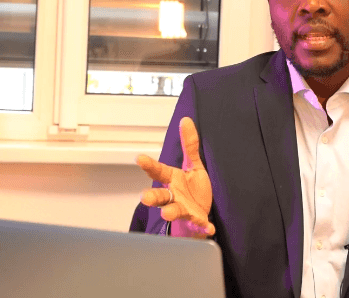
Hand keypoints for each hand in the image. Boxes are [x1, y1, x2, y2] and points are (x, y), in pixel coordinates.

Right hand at [136, 117, 214, 237]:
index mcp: (173, 180)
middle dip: (151, 197)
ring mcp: (184, 209)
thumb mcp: (193, 165)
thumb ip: (189, 145)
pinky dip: (203, 227)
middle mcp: (174, 196)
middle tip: (144, 197)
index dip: (149, 165)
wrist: (201, 213)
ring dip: (170, 212)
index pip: (159, 171)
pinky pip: (199, 224)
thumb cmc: (193, 189)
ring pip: (174, 211)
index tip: (139, 158)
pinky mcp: (196, 220)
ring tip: (166, 214)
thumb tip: (185, 120)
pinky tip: (209, 229)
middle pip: (160, 196)